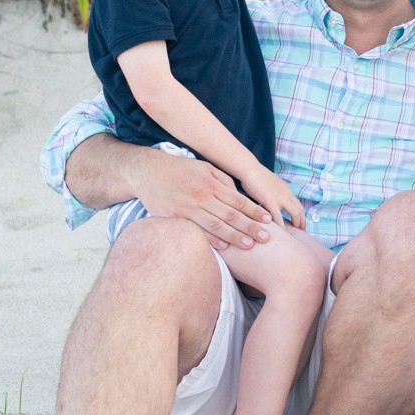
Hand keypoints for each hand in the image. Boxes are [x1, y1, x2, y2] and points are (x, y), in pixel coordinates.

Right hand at [130, 146, 274, 251]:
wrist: (147, 171)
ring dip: (234, 236)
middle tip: (267, 238)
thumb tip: (238, 193)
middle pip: (231, 215)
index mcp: (211, 184)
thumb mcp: (204, 166)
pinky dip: (211, 239)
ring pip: (216, 225)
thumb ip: (222, 180)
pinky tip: (224, 247)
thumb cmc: (179, 169)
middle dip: (250, 227)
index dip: (254, 211)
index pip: (238, 200)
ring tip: (250, 245)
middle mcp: (202, 196)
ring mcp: (189, 208)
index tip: (267, 220)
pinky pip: (196, 231)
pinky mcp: (175, 218)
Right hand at [239, 164, 307, 233]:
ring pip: (295, 213)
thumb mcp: (269, 185)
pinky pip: (279, 217)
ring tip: (294, 235)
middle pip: (300, 210)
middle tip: (301, 232)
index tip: (300, 224)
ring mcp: (280, 197)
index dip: (301, 216)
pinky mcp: (270, 201)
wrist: (249, 169)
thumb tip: (270, 203)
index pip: (298, 205)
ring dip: (296, 225)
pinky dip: (282, 227)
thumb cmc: (254, 177)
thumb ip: (273, 194)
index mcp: (286, 190)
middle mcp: (286, 194)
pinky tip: (281, 234)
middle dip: (302, 222)